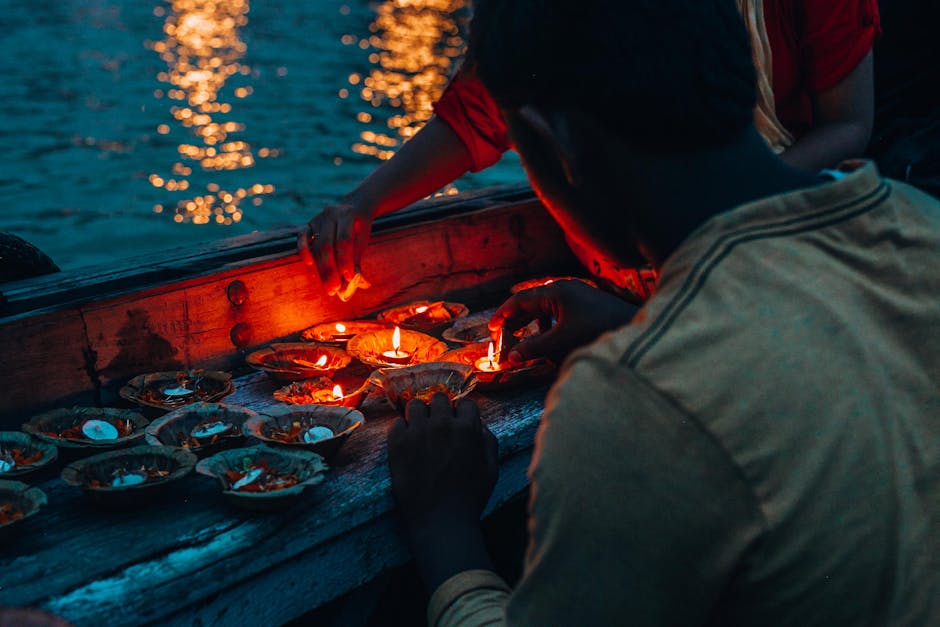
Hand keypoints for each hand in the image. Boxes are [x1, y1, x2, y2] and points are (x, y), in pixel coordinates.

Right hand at [297, 201, 373, 296]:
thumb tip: (358, 283)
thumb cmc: (359, 228)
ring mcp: (318, 218)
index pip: (344, 242)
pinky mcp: (309, 223)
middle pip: (328, 245)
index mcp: (348, 215)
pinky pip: (302, 237)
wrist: (354, 207)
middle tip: (334, 289)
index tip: (348, 278)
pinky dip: (304, 250)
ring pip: (317, 245)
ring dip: (321, 268)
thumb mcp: (363, 240)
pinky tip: (309, 264)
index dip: (345, 261)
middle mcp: (331, 214)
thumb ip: (357, 259)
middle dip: (331, 270)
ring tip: (328, 286)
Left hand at [388, 394, 498, 531]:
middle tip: (438, 426)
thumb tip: (480, 425)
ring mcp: (418, 432)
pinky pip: (397, 423)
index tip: (457, 423)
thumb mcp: (491, 469)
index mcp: (468, 428)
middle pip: (439, 398)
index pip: (465, 403)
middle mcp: (442, 424)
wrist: (440, 521)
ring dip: (419, 415)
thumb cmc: (470, 498)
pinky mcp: (397, 444)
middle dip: (440, 410)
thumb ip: (489, 442)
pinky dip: (402, 430)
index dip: (462, 414)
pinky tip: (407, 444)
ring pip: (415, 405)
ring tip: (420, 431)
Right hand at [489, 280, 638, 364]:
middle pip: (531, 302)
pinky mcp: (585, 304)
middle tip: (501, 337)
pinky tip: (550, 338)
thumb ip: (535, 347)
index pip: (520, 299)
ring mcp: (576, 295)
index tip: (490, 328)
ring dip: (531, 324)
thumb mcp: (562, 341)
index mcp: (556, 291)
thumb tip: (511, 357)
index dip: (502, 314)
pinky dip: (548, 324)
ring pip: (544, 307)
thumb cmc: (599, 329)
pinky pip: (558, 311)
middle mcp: (564, 288)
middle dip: (515, 321)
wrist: (634, 327)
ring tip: (523, 341)